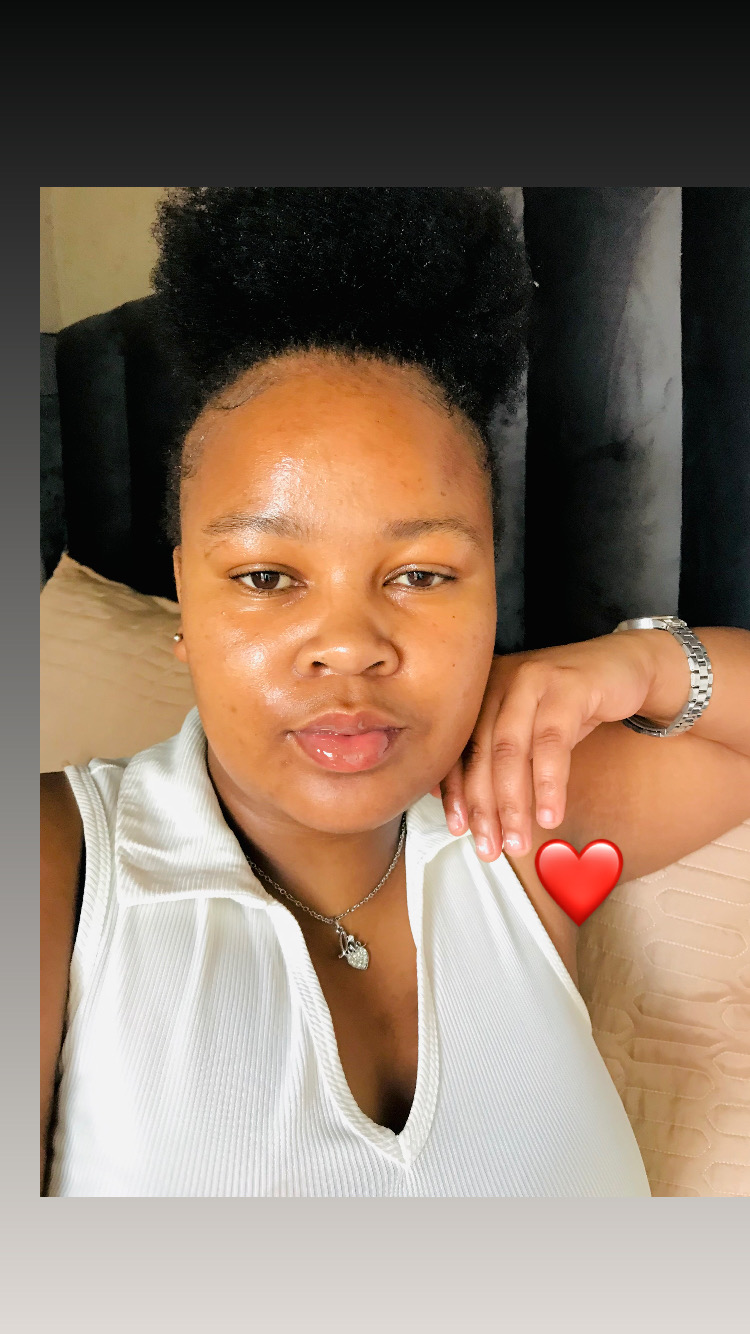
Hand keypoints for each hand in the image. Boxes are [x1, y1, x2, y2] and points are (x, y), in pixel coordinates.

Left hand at [429, 631, 656, 859]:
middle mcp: (500, 681)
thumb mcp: (528, 728)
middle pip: (483, 753)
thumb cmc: (571, 704)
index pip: (459, 748)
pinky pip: (552, 743)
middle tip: (490, 847)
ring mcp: (532, 679)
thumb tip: (454, 799)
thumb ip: (494, 754)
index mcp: (482, 692)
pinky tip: (550, 814)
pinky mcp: (568, 686)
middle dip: (484, 807)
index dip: (456, 792)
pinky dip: (549, 784)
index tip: (460, 830)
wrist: (626, 665)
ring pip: (512, 750)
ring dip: (514, 803)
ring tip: (518, 840)